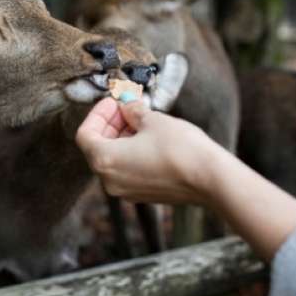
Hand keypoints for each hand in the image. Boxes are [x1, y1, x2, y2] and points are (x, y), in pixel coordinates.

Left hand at [75, 97, 223, 205]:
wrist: (210, 178)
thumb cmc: (180, 148)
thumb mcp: (152, 120)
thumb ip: (132, 110)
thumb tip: (126, 105)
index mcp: (104, 161)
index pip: (85, 135)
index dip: (97, 114)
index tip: (113, 101)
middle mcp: (109, 180)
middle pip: (97, 147)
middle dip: (110, 124)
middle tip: (127, 107)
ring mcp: (125, 191)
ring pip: (112, 159)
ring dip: (121, 137)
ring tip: (141, 119)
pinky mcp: (142, 194)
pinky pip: (126, 170)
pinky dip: (131, 152)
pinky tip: (149, 138)